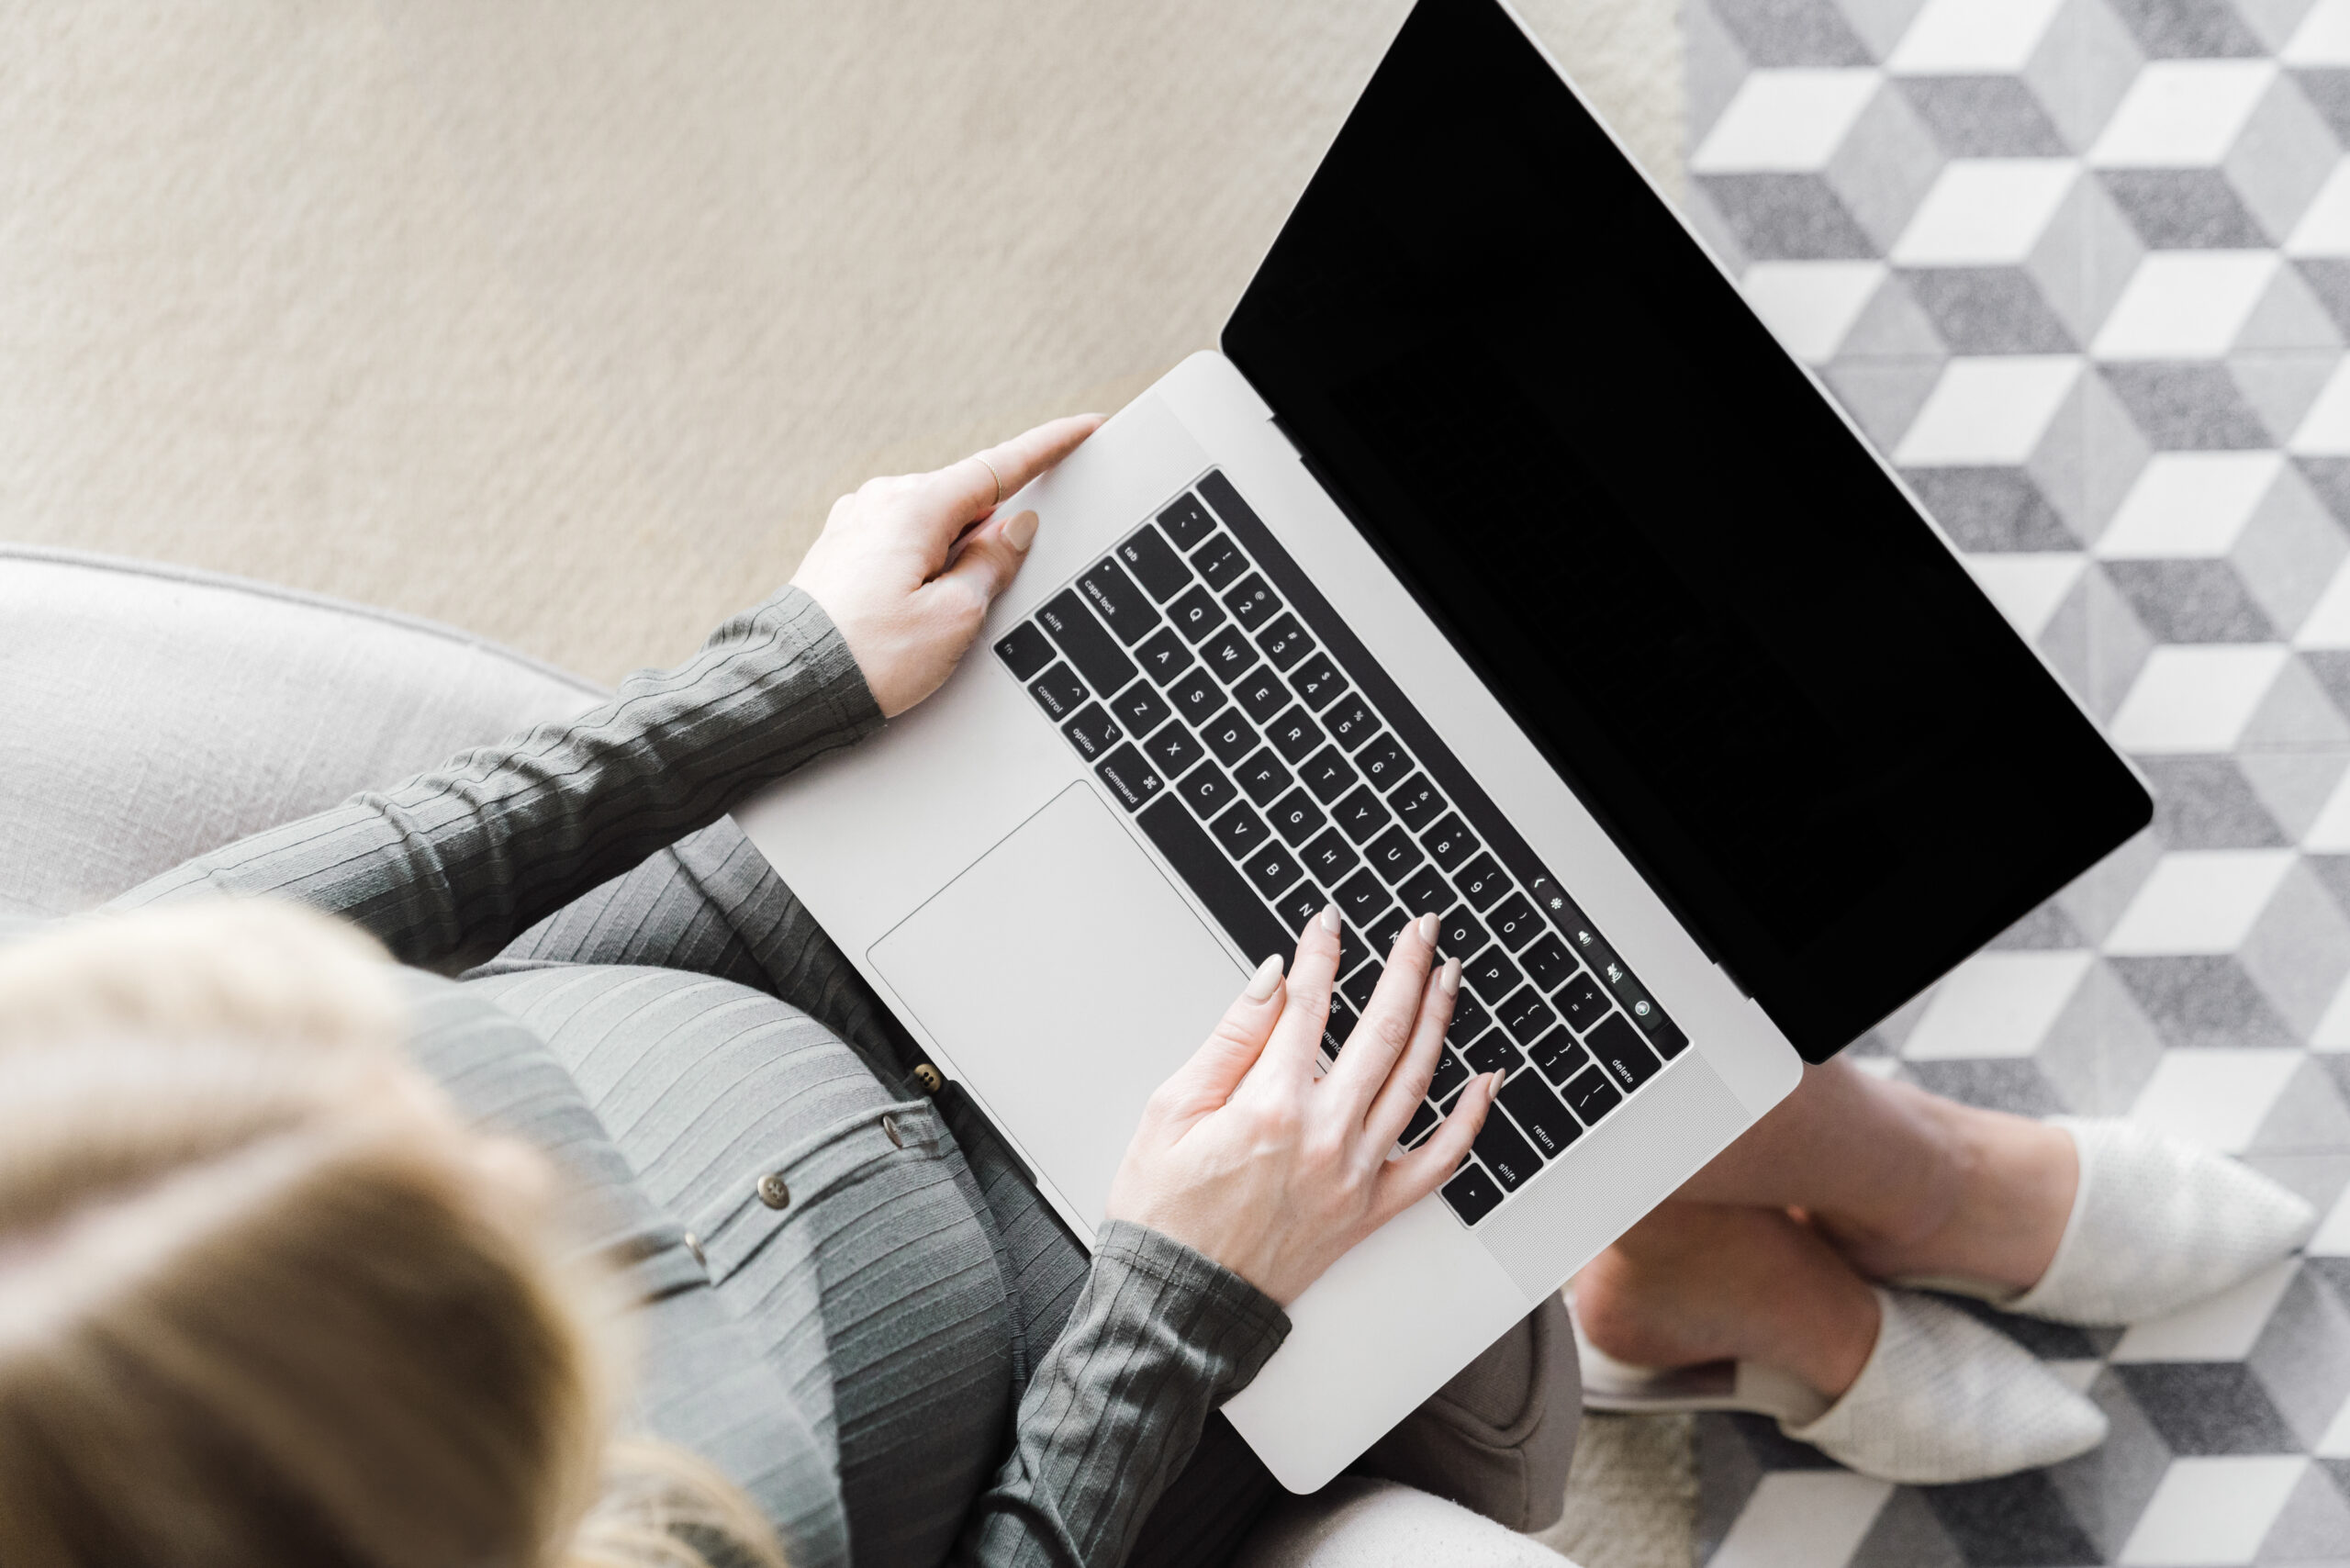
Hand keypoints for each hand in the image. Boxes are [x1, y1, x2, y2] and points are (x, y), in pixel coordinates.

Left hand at [791, 414, 1102, 716]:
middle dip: (985, 544)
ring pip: (933, 527)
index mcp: (916, 507)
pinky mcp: (841, 545)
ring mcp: (857, 519)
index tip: (1084, 427)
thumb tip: (1014, 528)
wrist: (789, 686)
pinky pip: (901, 542)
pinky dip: (918, 568)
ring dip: (948, 563)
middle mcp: (881, 500)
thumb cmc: (871, 657)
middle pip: (967, 504)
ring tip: (918, 625)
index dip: (1050, 448)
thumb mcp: (955, 618)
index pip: (1001, 468)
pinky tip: (900, 614)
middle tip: (968, 609)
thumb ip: (993, 564)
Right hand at [1103, 905, 1500, 1305]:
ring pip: (1414, 1081)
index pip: (1308, 1006)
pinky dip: (1469, 1119)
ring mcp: (1355, 1174)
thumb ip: (1229, 1039)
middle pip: (1379, 1030)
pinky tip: (1484, 1080)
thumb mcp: (1171, 1111)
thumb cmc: (1164, 1213)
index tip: (1329, 922)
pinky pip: (1438, 1162)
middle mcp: (1323, 1136)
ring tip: (1448, 975)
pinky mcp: (1371, 1211)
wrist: (1181, 1303)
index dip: (1322, 954)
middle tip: (1420, 928)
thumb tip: (1274, 979)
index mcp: (1269, 1106)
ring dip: (1437, 1020)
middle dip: (1404, 968)